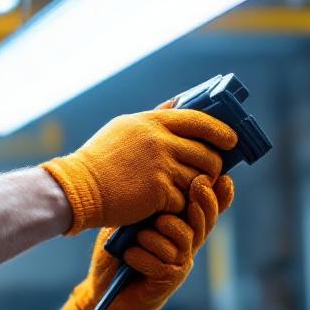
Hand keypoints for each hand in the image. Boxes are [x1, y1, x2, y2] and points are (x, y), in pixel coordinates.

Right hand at [41, 109, 235, 233]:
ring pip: (199, 178)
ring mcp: (160, 166)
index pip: (198, 120)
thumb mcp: (124, 128)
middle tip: (210, 173)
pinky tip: (164, 205)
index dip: (220, 130)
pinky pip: (184, 199)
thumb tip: (178, 103)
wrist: (78, 187)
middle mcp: (159, 141)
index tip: (231, 140)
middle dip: (213, 166)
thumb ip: (154, 118)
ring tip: (186, 190)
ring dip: (196, 188)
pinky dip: (178, 205)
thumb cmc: (99, 160)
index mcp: (151, 122)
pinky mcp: (159, 191)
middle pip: (207, 153)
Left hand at [61, 174, 233, 309]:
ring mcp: (180, 264)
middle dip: (203, 202)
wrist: (106, 294)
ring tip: (140, 236)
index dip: (219, 196)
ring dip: (160, 234)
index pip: (207, 210)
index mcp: (180, 227)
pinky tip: (130, 256)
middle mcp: (186, 245)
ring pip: (183, 240)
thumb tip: (158, 182)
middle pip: (204, 221)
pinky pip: (163, 263)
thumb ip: (146, 207)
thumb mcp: (129, 223)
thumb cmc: (117, 254)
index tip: (224, 178)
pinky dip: (143, 256)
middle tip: (198, 184)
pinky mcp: (168, 281)